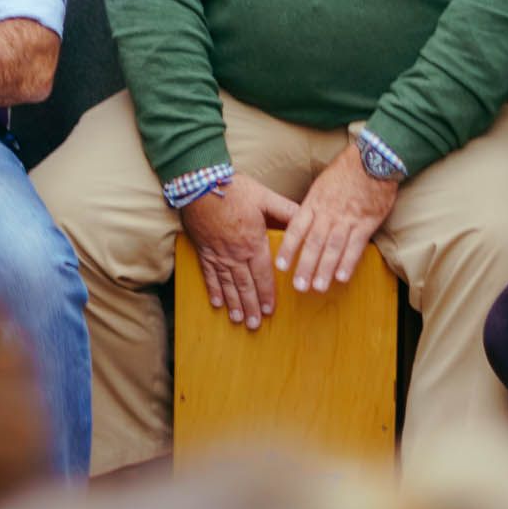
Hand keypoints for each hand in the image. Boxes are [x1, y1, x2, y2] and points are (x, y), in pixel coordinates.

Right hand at [178, 173, 302, 327]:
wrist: (200, 183)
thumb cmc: (234, 189)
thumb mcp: (265, 197)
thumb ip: (286, 211)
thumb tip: (307, 218)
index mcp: (253, 243)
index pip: (263, 275)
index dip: (267, 294)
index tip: (271, 310)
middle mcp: (235, 254)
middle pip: (245, 285)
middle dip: (251, 306)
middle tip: (255, 325)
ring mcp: (218, 254)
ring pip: (227, 284)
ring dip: (234, 304)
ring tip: (239, 319)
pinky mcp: (204, 250)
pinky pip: (209, 275)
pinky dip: (213, 290)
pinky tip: (217, 303)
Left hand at [280, 148, 397, 291]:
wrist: (373, 160)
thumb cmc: (347, 170)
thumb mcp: (322, 183)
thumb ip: (313, 204)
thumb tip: (303, 221)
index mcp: (314, 202)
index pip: (297, 228)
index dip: (288, 248)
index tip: (280, 266)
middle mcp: (328, 212)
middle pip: (313, 243)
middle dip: (305, 266)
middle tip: (298, 286)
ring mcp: (347, 218)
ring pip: (333, 247)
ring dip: (325, 269)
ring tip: (317, 287)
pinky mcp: (366, 223)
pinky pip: (355, 246)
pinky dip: (348, 262)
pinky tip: (342, 277)